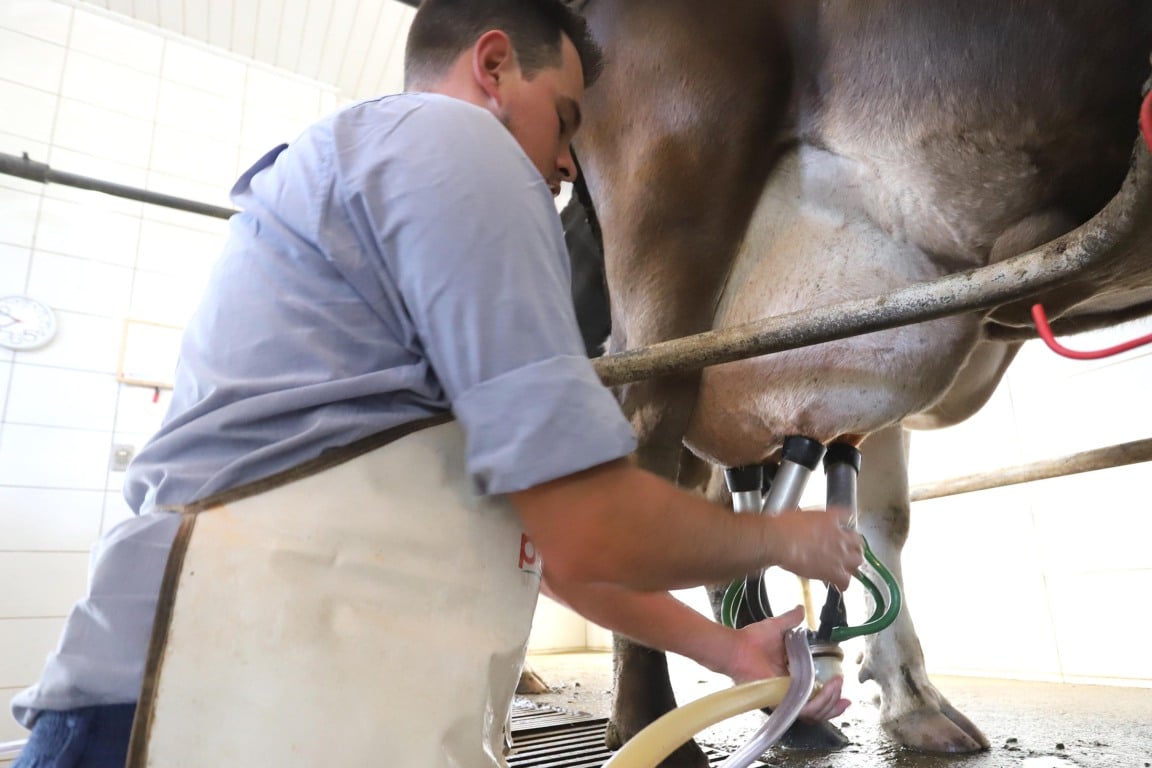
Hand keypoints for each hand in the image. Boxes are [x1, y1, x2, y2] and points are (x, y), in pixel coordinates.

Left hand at [725, 606, 850, 721]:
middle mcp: (791, 691)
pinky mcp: (781, 701)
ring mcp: (786, 698)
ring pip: (816, 711)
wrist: (737, 647)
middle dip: (836, 701)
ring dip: (831, 701)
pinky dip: (819, 703)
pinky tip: (828, 690)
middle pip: (820, 707)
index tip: (843, 685)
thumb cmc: (751, 639)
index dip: (832, 695)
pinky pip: (805, 710)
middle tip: (842, 686)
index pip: (816, 694)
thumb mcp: (777, 627)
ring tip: (837, 685)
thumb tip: (801, 609)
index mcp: (792, 678)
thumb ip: (791, 620)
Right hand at [764, 507, 862, 589]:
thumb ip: (813, 518)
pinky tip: (838, 585)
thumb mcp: (800, 513)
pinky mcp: (834, 571)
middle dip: (853, 547)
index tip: (841, 531)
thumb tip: (813, 522)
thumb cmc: (784, 526)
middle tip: (846, 552)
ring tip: (845, 568)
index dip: (844, 527)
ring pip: (857, 561)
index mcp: (831, 518)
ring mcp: (840, 554)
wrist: (780, 541)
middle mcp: (840, 535)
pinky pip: (845, 581)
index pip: (848, 518)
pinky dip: (842, 584)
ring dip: (852, 564)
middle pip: (858, 542)